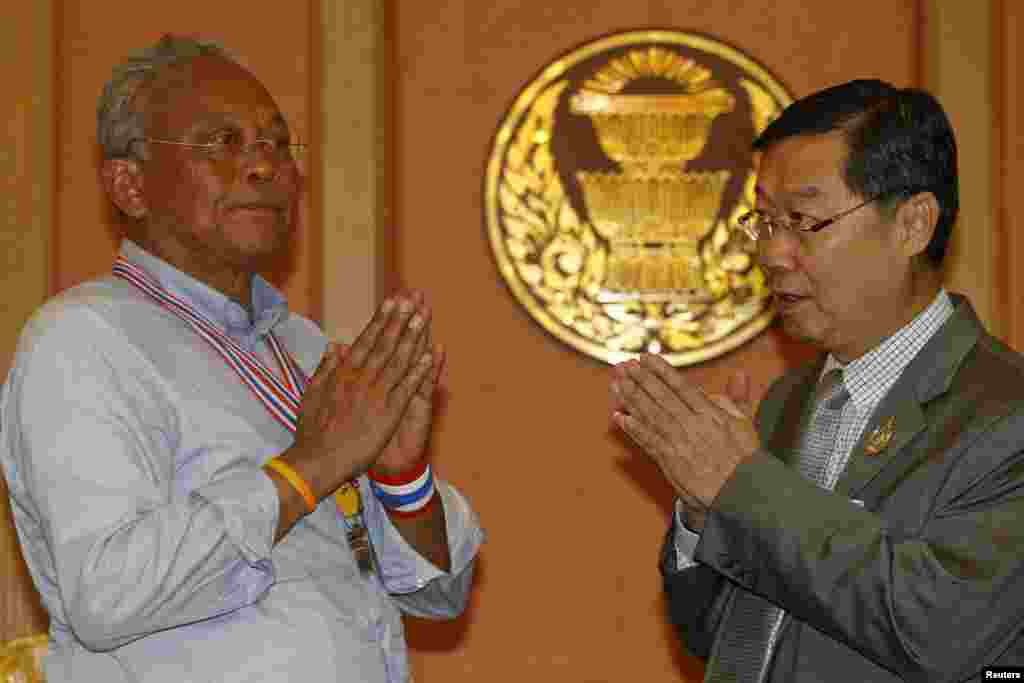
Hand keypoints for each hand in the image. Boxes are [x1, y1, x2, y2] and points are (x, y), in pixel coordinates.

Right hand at [283, 294, 434, 497]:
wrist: (317, 461)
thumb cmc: (311, 431)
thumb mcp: (311, 394)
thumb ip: (325, 368)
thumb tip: (335, 345)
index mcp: (342, 374)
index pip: (365, 341)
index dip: (380, 320)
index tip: (391, 302)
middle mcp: (359, 379)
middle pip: (383, 344)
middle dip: (399, 320)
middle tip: (412, 299)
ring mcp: (375, 395)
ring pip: (397, 360)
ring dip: (412, 337)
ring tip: (423, 317)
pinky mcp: (387, 413)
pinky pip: (407, 388)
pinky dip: (419, 371)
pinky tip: (430, 356)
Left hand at [611, 355, 760, 520]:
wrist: (739, 491)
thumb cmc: (743, 459)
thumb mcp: (745, 423)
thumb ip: (737, 398)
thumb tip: (739, 375)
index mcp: (708, 412)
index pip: (679, 386)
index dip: (660, 370)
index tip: (644, 358)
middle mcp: (690, 423)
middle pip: (660, 397)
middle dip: (640, 379)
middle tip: (624, 365)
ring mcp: (677, 441)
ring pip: (649, 415)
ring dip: (630, 398)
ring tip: (616, 383)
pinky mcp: (668, 459)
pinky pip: (646, 441)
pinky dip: (632, 428)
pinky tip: (619, 417)